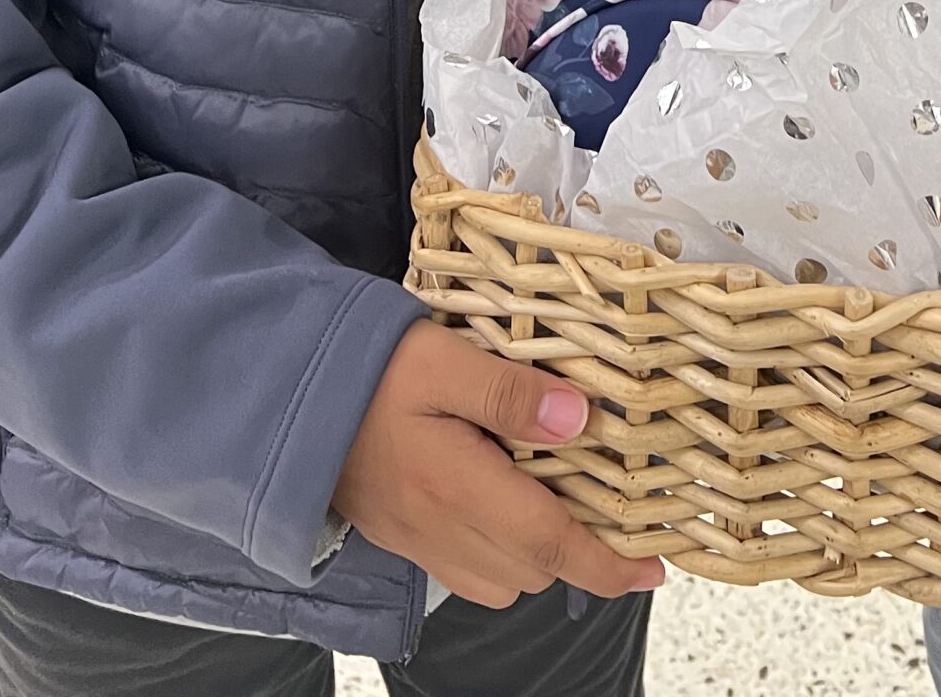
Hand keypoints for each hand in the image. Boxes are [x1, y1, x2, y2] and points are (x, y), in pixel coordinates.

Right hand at [332, 322, 662, 608]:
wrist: (288, 395)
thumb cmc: (369, 368)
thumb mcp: (443, 360)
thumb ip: (511, 390)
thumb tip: (579, 420)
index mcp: (456, 486)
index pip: (549, 542)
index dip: (608, 562)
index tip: (653, 568)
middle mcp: (439, 529)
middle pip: (533, 569)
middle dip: (579, 552)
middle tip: (613, 506)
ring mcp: (419, 541)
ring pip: (504, 581)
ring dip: (541, 554)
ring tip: (565, 502)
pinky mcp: (404, 538)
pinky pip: (470, 571)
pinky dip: (504, 555)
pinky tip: (509, 505)